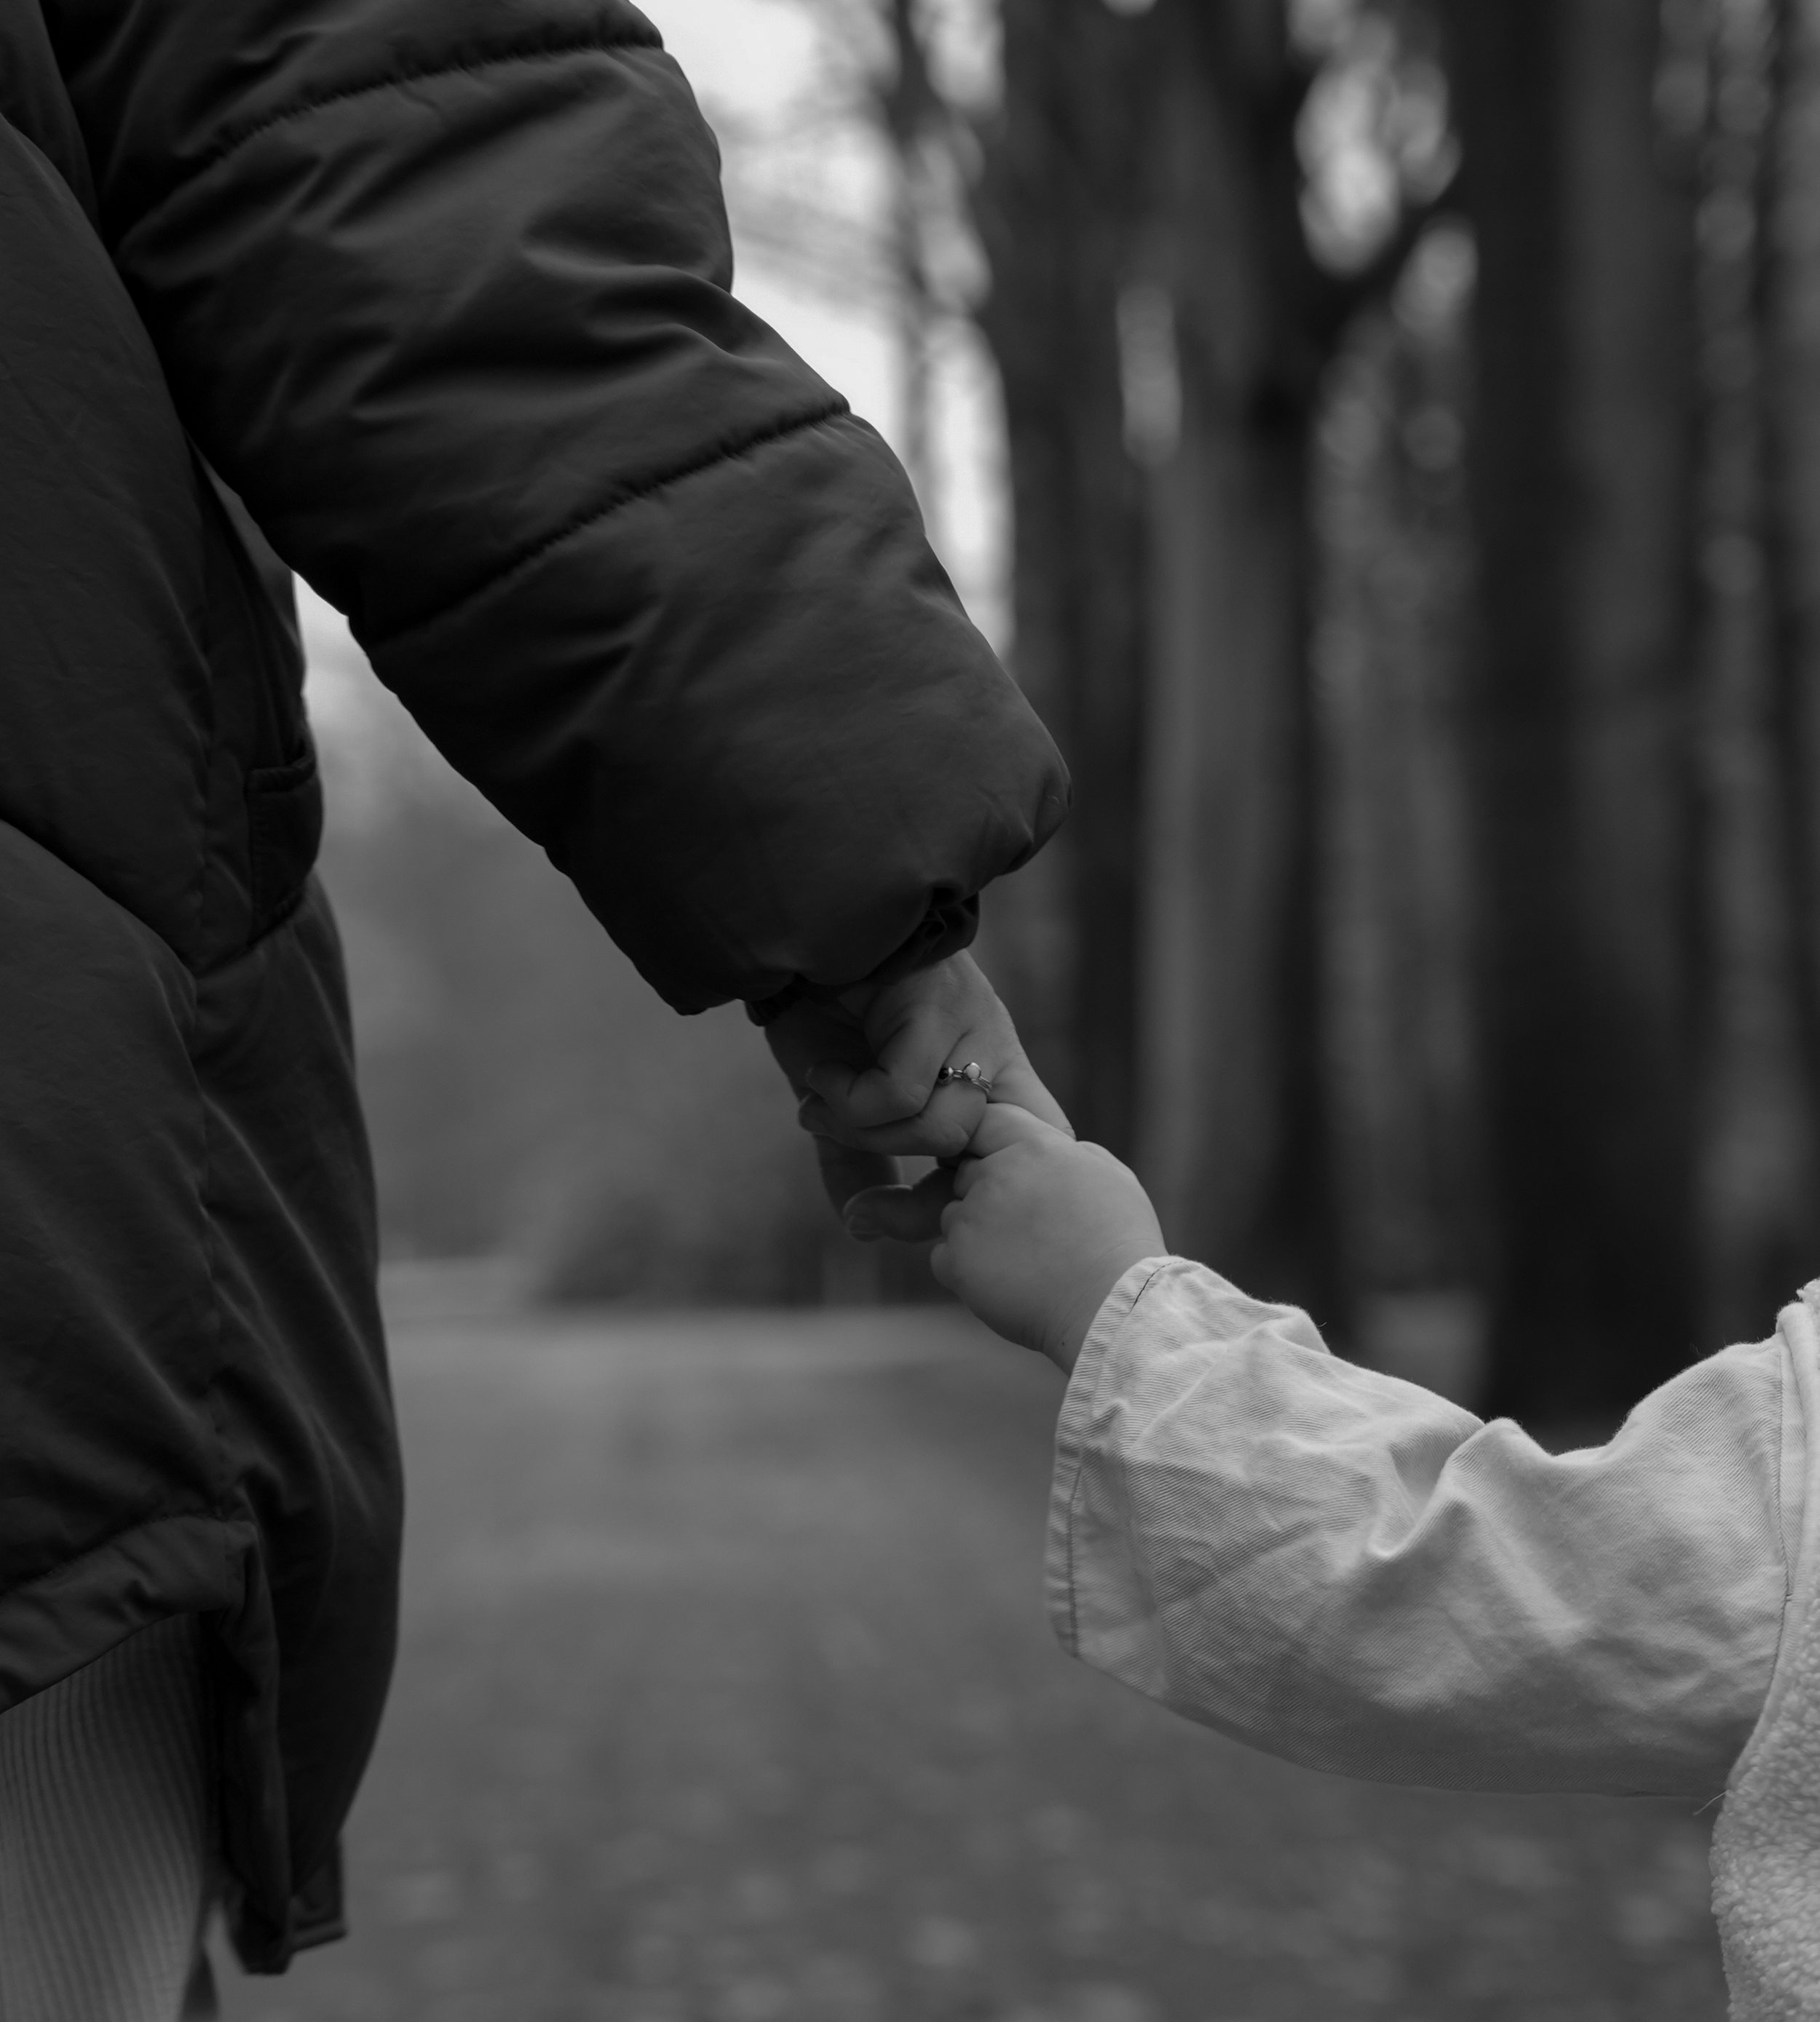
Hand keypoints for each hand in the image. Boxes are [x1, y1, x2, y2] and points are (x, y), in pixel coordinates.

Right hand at [766, 953, 1067, 1237]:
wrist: (787, 941)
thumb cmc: (818, 1011)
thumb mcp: (842, 1103)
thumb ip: (859, 1158)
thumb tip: (861, 1226)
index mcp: (989, 1075)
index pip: (1032, 1156)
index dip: (975, 1203)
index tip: (900, 1217)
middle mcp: (994, 1051)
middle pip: (994, 1164)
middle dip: (919, 1202)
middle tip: (862, 1200)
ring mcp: (973, 1026)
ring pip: (945, 1131)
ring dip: (867, 1134)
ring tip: (823, 1104)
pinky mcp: (938, 1005)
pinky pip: (902, 1093)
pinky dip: (848, 1100)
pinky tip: (820, 1074)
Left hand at [931, 1105, 1164, 1372]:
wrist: (1112, 1309)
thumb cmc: (1121, 1246)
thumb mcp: (1113, 1177)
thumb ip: (1074, 1153)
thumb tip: (1054, 1149)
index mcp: (1037, 1147)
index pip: (988, 1120)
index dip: (987, 1142)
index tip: (998, 1165)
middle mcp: (997, 1174)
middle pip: (966, 1173)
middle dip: (986, 1195)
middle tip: (1024, 1230)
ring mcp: (972, 1217)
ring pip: (953, 1216)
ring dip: (975, 1235)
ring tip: (1023, 1262)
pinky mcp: (957, 1260)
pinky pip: (943, 1256)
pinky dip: (965, 1271)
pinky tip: (1006, 1283)